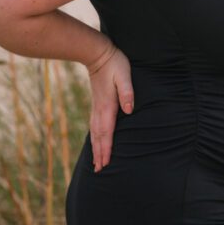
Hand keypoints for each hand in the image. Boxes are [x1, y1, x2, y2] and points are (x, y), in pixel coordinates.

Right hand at [86, 41, 133, 170]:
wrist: (97, 54)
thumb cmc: (115, 64)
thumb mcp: (124, 75)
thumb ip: (127, 92)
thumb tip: (129, 110)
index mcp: (108, 106)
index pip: (107, 132)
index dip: (106, 149)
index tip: (104, 164)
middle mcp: (100, 109)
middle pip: (99, 136)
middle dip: (99, 154)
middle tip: (99, 170)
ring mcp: (96, 106)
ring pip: (94, 132)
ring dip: (95, 147)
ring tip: (95, 162)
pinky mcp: (96, 103)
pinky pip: (94, 125)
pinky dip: (94, 137)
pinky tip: (95, 140)